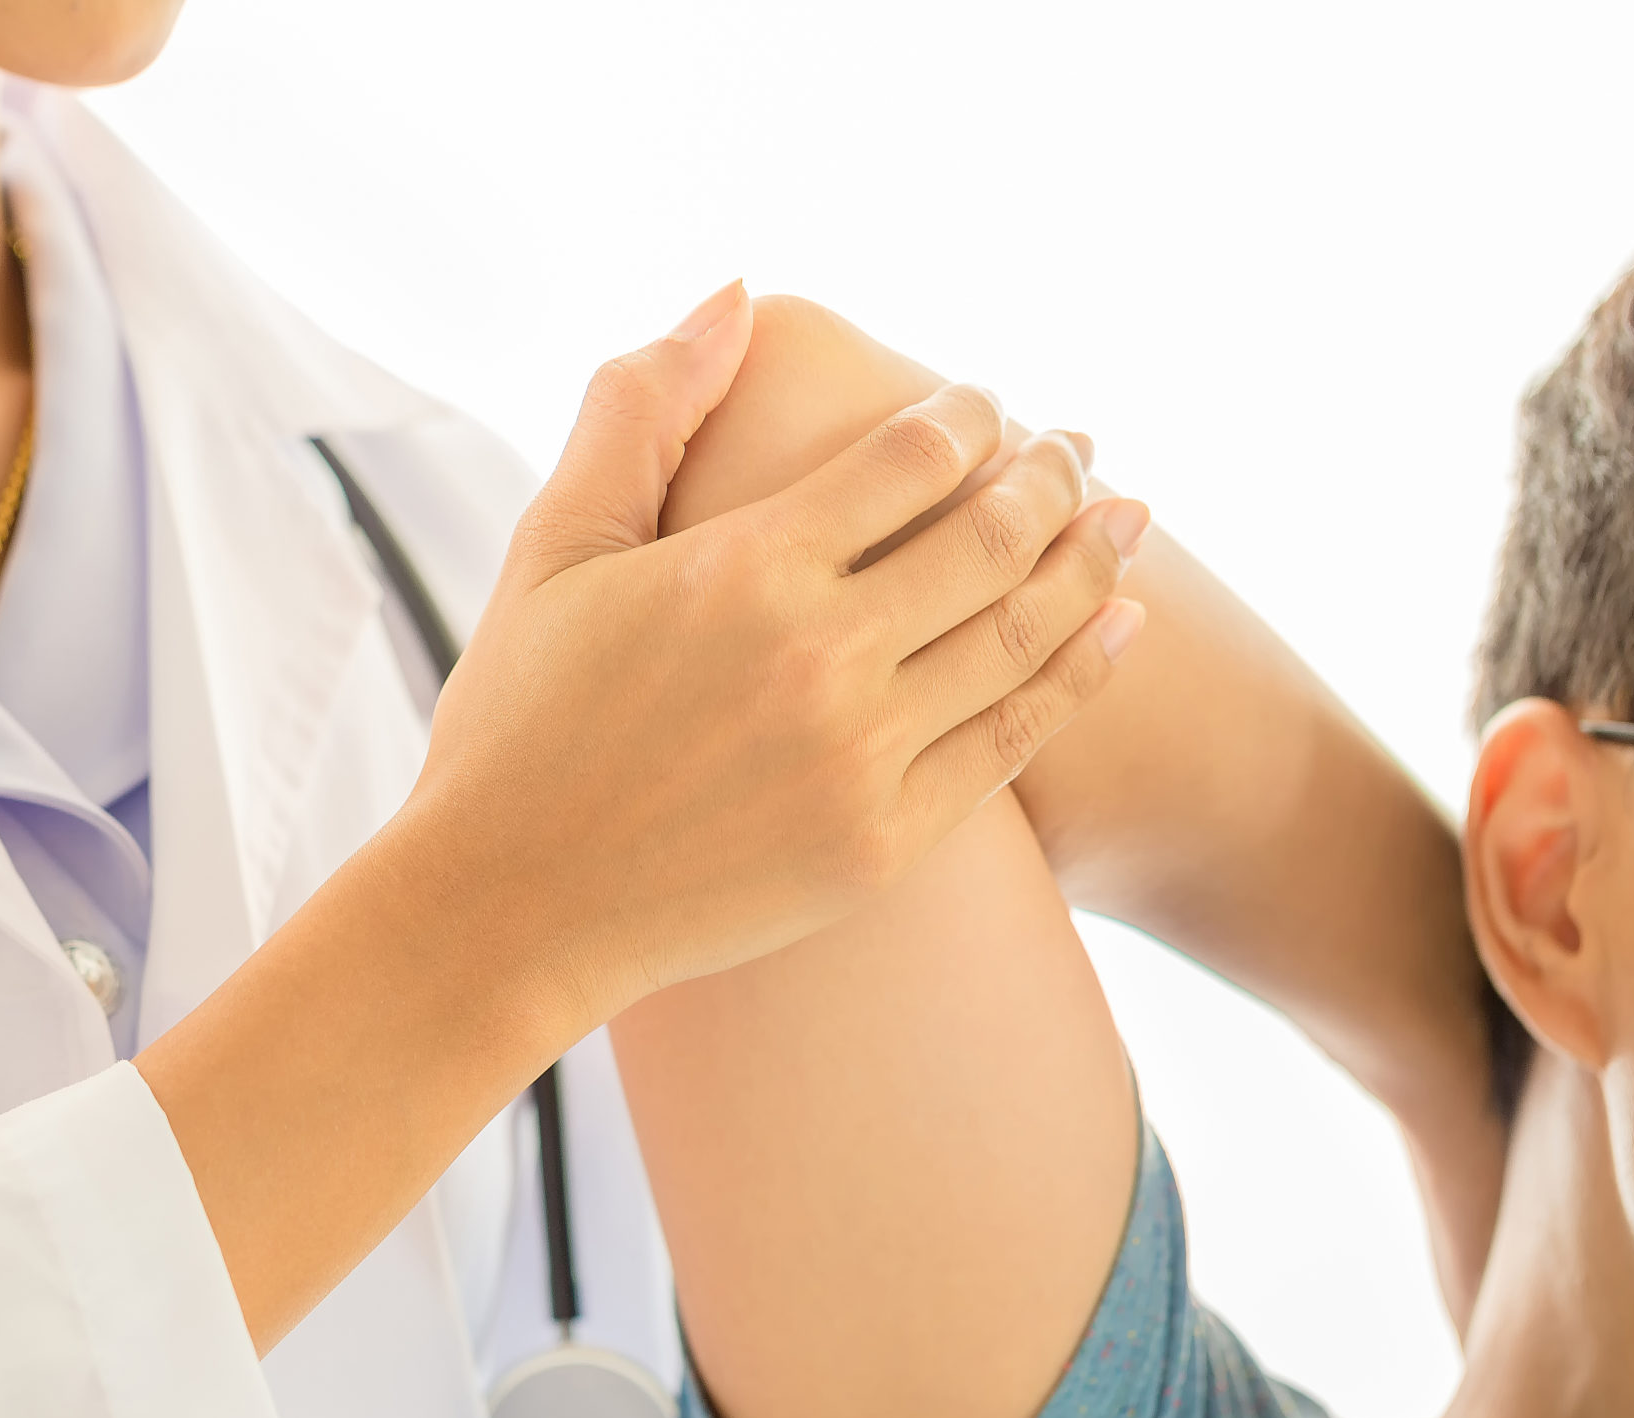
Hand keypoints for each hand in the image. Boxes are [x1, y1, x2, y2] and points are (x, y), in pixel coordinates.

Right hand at [405, 282, 1146, 1024]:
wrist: (509, 907)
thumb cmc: (517, 723)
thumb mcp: (555, 546)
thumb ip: (639, 408)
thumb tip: (735, 294)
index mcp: (744, 568)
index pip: (912, 456)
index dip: (970, 415)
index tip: (989, 404)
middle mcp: (819, 656)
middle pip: (990, 535)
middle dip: (1051, 474)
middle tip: (1078, 446)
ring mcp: (861, 756)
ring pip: (1020, 633)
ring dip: (1088, 559)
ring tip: (1124, 515)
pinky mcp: (883, 843)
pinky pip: (1012, 739)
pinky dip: (1079, 672)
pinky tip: (1118, 626)